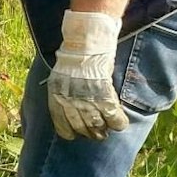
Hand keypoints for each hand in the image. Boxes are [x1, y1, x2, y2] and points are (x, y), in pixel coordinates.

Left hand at [47, 10, 127, 140]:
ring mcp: (87, 101)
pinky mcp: (104, 97)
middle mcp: (70, 103)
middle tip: (97, 132)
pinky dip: (118, 123)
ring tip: (108, 129)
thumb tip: (70, 108)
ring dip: (104, 130)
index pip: (62, 127)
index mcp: (56, 98)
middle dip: (90, 133)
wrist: (86, 42)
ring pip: (97, 127)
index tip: (77, 133)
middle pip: (81, 129)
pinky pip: (114, 119)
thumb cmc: (74, 56)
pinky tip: (120, 123)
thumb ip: (64, 94)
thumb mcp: (61, 78)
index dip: (71, 132)